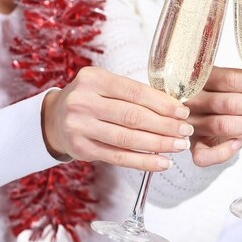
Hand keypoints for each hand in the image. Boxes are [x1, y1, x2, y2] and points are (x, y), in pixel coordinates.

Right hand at [42, 67, 192, 170]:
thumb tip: (176, 108)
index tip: (183, 112)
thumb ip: (135, 94)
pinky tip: (162, 162)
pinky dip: (143, 162)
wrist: (56, 118)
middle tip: (186, 131)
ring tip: (179, 147)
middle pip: (132, 116)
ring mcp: (79, 126)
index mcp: (93, 78)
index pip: (135, 92)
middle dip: (165, 126)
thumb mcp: (107, 86)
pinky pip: (118, 157)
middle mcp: (83, 101)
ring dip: (158, 145)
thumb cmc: (92, 99)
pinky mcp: (80, 149)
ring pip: (127, 139)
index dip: (163, 104)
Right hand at [185, 67, 241, 166]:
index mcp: (203, 77)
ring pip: (223, 125)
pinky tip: (240, 144)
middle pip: (231, 103)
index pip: (232, 79)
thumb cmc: (222, 98)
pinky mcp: (192, 146)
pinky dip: (223, 152)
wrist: (200, 116)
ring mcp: (190, 124)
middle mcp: (193, 100)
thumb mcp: (239, 85)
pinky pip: (203, 156)